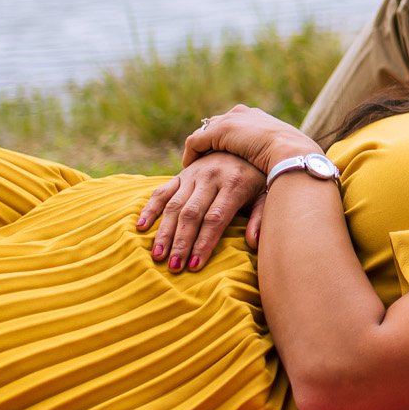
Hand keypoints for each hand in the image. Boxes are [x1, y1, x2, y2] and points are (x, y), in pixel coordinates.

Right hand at [136, 152, 269, 271]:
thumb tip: (253, 243)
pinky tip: (141, 227)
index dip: (204, 243)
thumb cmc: (260, 178)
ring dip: (164, 232)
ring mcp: (194, 174)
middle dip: (181, 243)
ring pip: (174, 205)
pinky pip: (162, 191)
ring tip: (158, 256)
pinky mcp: (182, 173)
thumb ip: (260, 217)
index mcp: (234, 184)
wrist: (251, 142)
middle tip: (174, 267)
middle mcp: (211, 177)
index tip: (195, 266)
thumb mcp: (267, 194)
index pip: (215, 219)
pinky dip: (150, 208)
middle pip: (192, 214)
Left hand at [181, 103, 318, 173]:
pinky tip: (189, 168)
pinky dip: (190, 155)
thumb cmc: (291, 158)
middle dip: (208, 141)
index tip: (220, 157)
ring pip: (203, 133)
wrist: (290, 151)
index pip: (233, 124)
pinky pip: (195, 143)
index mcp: (257, 116)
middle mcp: (241, 113)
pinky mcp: (219, 131)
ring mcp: (229, 120)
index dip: (224, 140)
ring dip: (198, 150)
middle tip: (202, 162)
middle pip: (215, 125)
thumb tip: (268, 172)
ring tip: (194, 167)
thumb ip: (268, 155)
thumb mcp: (278, 154)